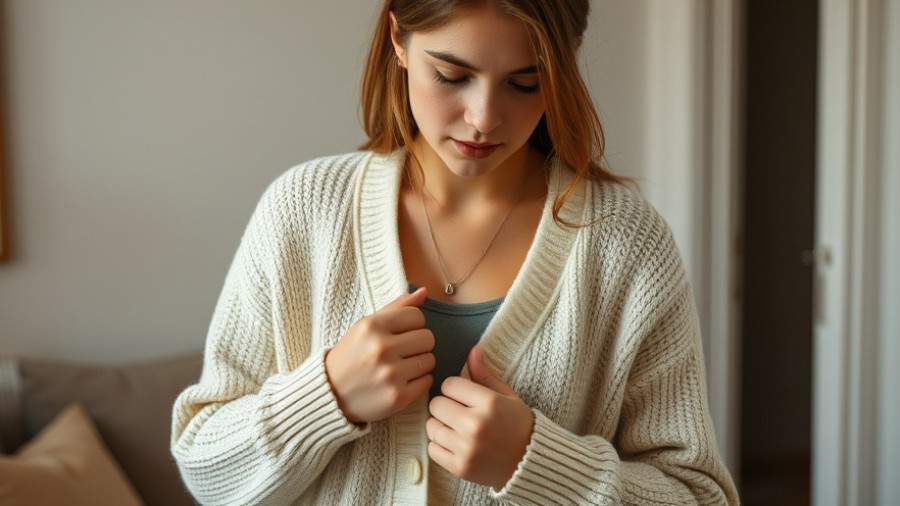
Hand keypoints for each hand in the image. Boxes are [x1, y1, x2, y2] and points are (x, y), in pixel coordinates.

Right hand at [325, 287, 434, 423]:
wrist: (330, 394)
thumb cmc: (350, 356)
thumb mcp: (365, 326)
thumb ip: (396, 307)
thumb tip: (424, 292)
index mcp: (372, 326)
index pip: (417, 316)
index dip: (412, 325)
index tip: (400, 334)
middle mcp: (381, 348)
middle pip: (428, 338)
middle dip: (418, 344)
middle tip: (402, 352)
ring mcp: (390, 374)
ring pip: (430, 360)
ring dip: (419, 363)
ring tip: (401, 367)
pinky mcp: (397, 397)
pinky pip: (428, 381)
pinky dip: (419, 381)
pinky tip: (402, 381)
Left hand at [426, 346, 534, 489]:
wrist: (529, 463)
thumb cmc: (519, 425)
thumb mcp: (507, 396)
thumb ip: (485, 375)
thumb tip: (473, 351)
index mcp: (489, 403)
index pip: (449, 385)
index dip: (454, 388)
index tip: (462, 396)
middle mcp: (475, 425)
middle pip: (436, 404)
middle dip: (445, 405)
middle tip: (458, 412)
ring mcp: (466, 448)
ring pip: (431, 426)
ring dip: (440, 425)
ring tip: (457, 428)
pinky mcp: (460, 468)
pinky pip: (432, 449)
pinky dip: (440, 446)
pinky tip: (455, 444)